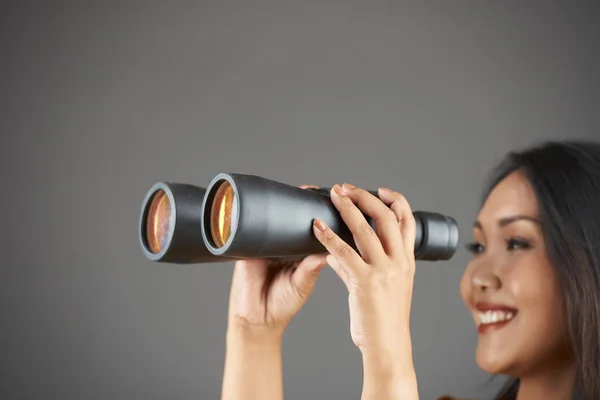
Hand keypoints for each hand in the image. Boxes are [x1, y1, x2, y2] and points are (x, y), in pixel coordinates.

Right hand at [227, 185, 328, 339]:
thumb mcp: (302, 283)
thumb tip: (328, 251)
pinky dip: (256, 218)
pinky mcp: (247, 248)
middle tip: (314, 190)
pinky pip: (250, 229)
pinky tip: (264, 210)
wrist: (257, 320)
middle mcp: (282, 245)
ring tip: (296, 193)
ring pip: (273, 219)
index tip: (330, 203)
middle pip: (291, 219)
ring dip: (282, 206)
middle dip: (301, 204)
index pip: (310, 229)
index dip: (319, 216)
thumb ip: (311, 267)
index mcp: (298, 253)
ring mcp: (264, 244)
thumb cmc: (281, 304)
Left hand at [312, 183, 416, 355]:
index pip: (408, 222)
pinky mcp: (366, 282)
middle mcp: (399, 263)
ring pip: (366, 229)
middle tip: (346, 188)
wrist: (388, 348)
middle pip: (387, 217)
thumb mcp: (380, 290)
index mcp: (406, 263)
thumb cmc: (383, 322)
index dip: (396, 201)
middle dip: (366, 197)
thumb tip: (334, 255)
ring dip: (347, 208)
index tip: (381, 190)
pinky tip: (316, 228)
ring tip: (333, 195)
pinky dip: (328, 237)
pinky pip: (344, 253)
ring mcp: (384, 271)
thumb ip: (358, 268)